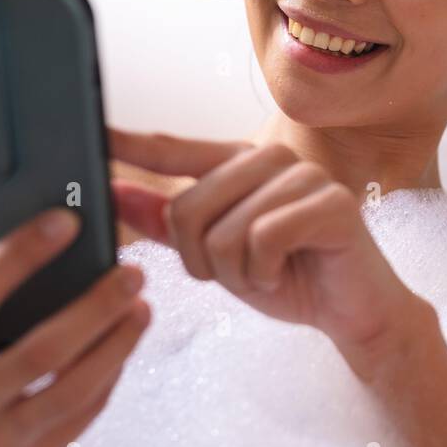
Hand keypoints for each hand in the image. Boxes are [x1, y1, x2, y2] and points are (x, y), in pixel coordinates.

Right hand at [0, 209, 149, 446]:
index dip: (21, 253)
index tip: (66, 220)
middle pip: (42, 349)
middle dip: (96, 306)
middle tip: (133, 272)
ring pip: (73, 388)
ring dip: (118, 343)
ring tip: (142, 307)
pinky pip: (82, 415)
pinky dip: (109, 375)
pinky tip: (124, 344)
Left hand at [107, 127, 429, 369]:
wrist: (351, 312)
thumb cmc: (290, 278)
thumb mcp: (218, 256)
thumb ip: (170, 224)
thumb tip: (116, 193)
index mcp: (241, 164)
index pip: (176, 150)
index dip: (133, 144)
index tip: (96, 134)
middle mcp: (271, 158)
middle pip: (187, 207)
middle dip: (202, 260)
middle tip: (240, 272)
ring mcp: (305, 176)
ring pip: (223, 231)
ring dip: (236, 273)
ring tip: (268, 273)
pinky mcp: (331, 203)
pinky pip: (262, 239)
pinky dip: (264, 273)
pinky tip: (286, 273)